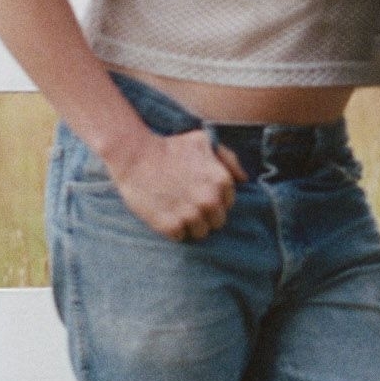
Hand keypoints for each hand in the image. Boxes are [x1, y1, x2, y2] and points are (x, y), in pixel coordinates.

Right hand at [105, 125, 243, 239]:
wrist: (135, 155)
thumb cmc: (170, 146)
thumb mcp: (204, 142)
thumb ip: (228, 159)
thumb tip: (244, 179)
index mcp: (221, 182)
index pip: (228, 204)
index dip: (215, 200)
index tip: (200, 193)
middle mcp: (209, 201)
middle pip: (217, 222)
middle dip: (205, 215)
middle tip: (188, 204)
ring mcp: (190, 215)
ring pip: (200, 233)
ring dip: (190, 225)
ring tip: (177, 210)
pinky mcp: (170, 226)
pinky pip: (180, 237)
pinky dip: (173, 230)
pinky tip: (165, 214)